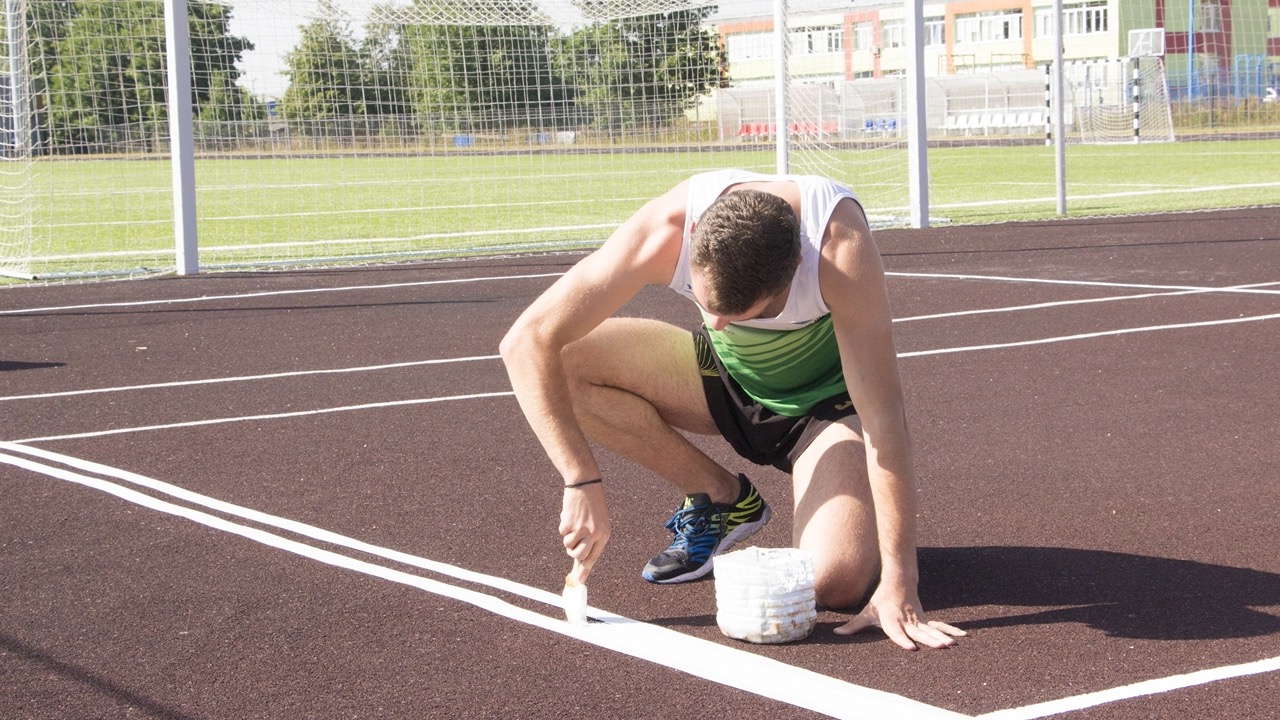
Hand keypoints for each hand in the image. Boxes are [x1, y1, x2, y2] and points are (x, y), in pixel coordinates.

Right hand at [559, 483, 609, 582]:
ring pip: (568, 545)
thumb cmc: (592, 505)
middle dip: (573, 553)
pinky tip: (570, 514)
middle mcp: (594, 533)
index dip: (584, 571)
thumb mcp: (598, 523)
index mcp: (604, 534)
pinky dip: (564, 525)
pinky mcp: (569, 522)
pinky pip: (562, 532)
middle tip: (573, 544)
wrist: (585, 484)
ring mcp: (581, 528)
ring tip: (574, 522)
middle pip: (579, 556)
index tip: (578, 582)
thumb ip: (591, 543)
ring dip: (568, 537)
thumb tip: (581, 566)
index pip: (593, 558)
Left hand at [833, 581, 965, 649]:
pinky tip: (963, 637)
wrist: (899, 581)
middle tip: (940, 647)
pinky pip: (940, 626)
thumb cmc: (882, 600)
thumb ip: (854, 626)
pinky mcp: (925, 620)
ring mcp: (918, 620)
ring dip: (941, 637)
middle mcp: (907, 621)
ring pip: (931, 630)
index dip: (903, 640)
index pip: (897, 632)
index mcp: (892, 620)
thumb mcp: (867, 612)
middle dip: (929, 640)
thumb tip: (836, 633)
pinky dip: (952, 631)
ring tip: (951, 645)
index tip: (911, 647)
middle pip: (918, 632)